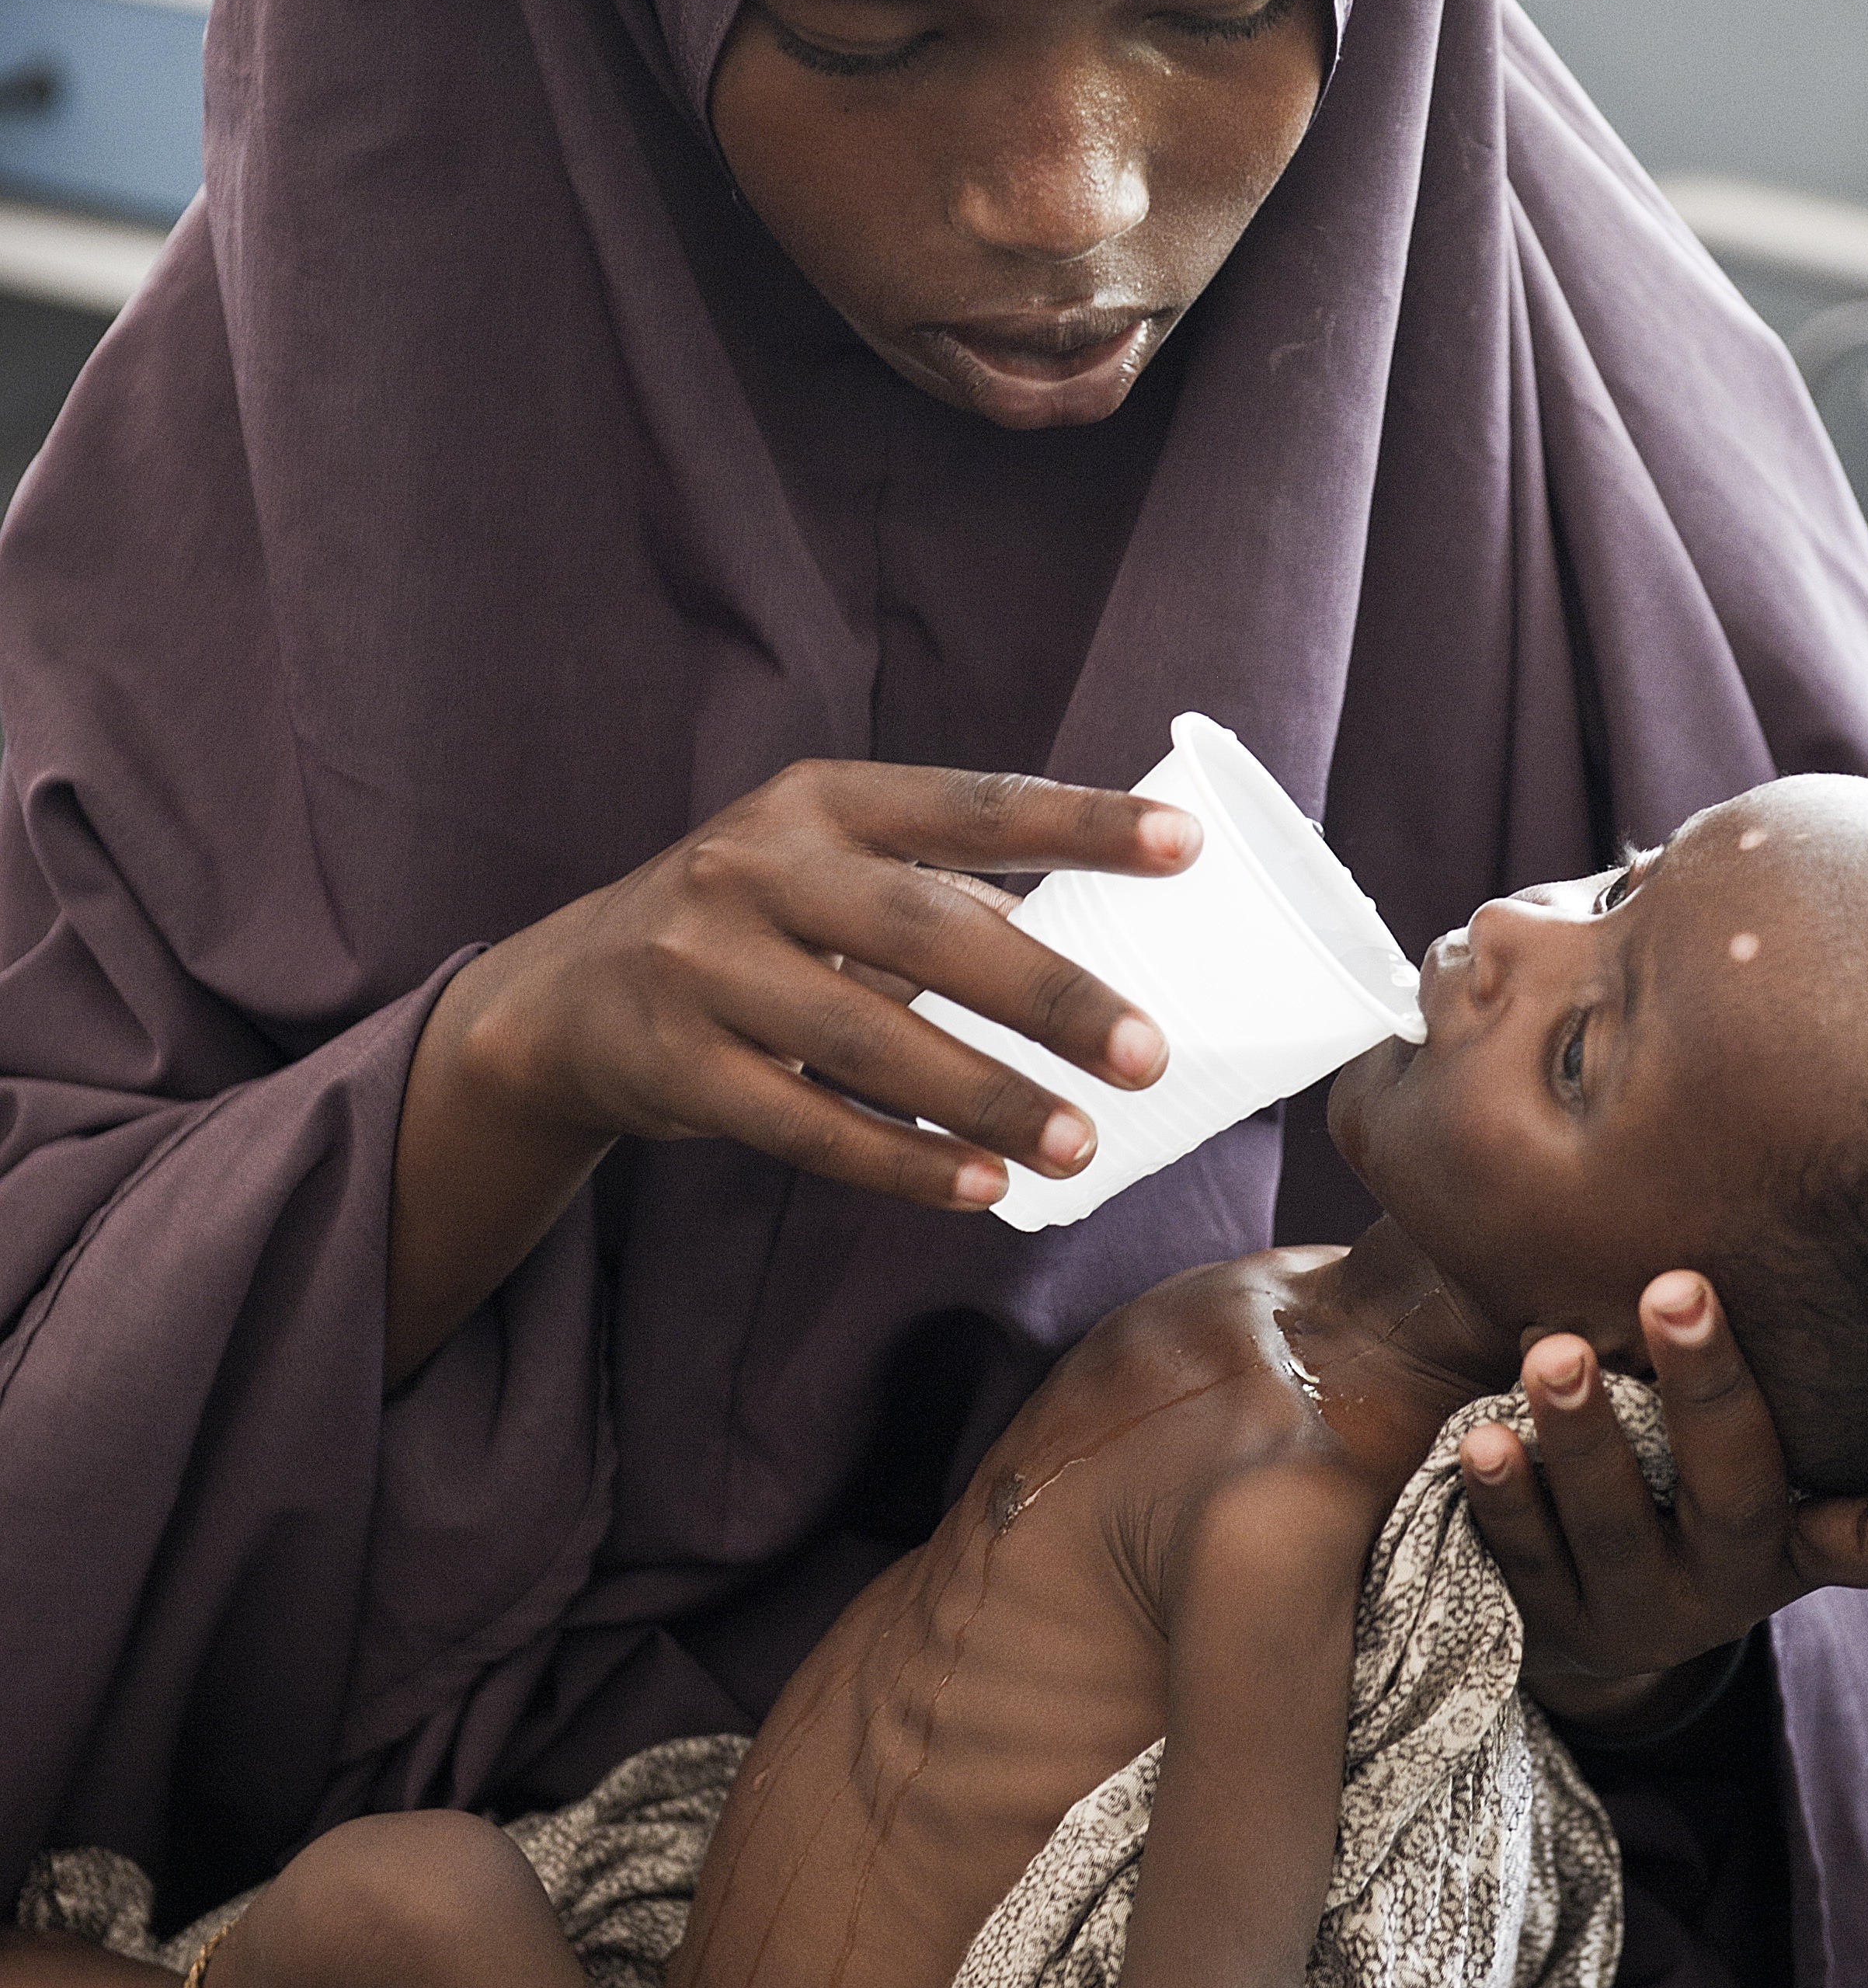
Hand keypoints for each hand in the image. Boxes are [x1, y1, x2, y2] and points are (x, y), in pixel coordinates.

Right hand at [388, 763, 1198, 1380]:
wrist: (565, 996)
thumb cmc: (749, 925)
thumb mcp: (824, 869)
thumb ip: (941, 895)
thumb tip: (1111, 938)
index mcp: (819, 800)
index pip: (969, 804)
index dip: (1077, 822)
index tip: (1181, 845)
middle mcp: (755, 867)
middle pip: (926, 931)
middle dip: (1046, 995)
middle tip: (1147, 1055)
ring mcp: (705, 967)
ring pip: (869, 1041)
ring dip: (986, 1098)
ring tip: (1083, 1146)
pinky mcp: (676, 1067)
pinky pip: (807, 1125)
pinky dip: (901, 1163)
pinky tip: (983, 1187)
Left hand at [1459, 1272, 1867, 1736]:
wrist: (1581, 1599)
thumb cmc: (1673, 1467)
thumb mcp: (1726, 1442)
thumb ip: (1751, 1363)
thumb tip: (1749, 1172)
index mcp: (1798, 1534)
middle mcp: (1734, 1577)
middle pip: (1737, 1494)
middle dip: (1709, 1390)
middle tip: (1677, 1288)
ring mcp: (1642, 1606)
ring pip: (1618, 1527)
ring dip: (1586, 1436)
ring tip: (1552, 1353)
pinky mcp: (1553, 1618)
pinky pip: (1525, 1557)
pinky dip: (1507, 1495)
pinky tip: (1483, 1439)